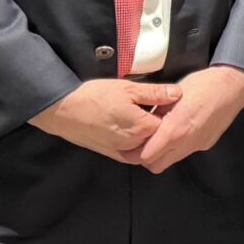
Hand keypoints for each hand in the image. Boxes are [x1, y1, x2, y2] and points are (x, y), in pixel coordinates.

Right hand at [31, 78, 181, 160]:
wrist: (64, 111)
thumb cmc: (96, 96)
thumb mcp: (127, 88)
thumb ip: (155, 93)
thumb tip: (178, 93)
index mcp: (144, 127)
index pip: (170, 124)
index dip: (173, 113)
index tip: (171, 103)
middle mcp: (137, 144)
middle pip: (160, 138)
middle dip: (164, 126)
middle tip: (160, 110)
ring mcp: (125, 152)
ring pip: (148, 148)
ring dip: (152, 138)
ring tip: (147, 120)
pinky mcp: (114, 155)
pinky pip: (134, 155)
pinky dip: (139, 147)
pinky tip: (137, 135)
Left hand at [130, 65, 243, 173]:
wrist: (233, 85)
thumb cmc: (202, 84)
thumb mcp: (172, 94)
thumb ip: (156, 111)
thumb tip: (143, 120)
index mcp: (175, 129)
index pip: (146, 156)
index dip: (135, 152)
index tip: (130, 143)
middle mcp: (186, 143)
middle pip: (156, 166)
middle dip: (146, 158)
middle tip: (143, 142)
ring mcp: (198, 146)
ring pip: (171, 161)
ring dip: (163, 153)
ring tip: (161, 135)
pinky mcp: (206, 144)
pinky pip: (185, 152)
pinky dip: (178, 147)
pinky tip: (181, 130)